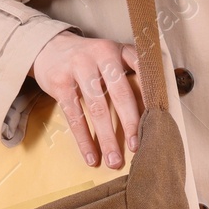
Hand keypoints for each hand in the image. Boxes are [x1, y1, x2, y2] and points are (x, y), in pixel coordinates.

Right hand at [29, 32, 142, 168]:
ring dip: (107, 138)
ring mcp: (79, 68)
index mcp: (120, 50)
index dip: (151, 95)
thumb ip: (131, 74)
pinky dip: (84, 139)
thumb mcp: (113, 57)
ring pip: (97, 108)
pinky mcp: (60, 83)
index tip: (159, 119)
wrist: (49, 47)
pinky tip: (91, 156)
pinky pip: (74, 116)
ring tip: (115, 161)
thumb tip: (154, 110)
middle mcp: (101, 55)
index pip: (142, 70)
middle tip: (138, 148)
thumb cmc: (91, 60)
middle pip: (121, 93)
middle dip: (131, 124)